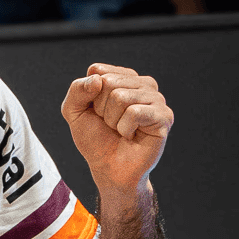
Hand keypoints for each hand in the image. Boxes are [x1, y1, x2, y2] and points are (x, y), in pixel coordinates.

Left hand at [61, 63, 173, 197]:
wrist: (108, 167)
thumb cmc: (94, 138)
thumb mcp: (74, 111)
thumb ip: (77, 89)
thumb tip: (98, 79)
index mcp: (123, 77)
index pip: (97, 71)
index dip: (88, 95)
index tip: (96, 111)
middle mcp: (143, 84)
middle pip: (108, 82)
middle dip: (100, 108)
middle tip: (110, 123)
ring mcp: (156, 99)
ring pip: (120, 96)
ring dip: (112, 119)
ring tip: (121, 129)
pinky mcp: (164, 116)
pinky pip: (134, 112)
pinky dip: (124, 128)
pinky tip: (131, 135)